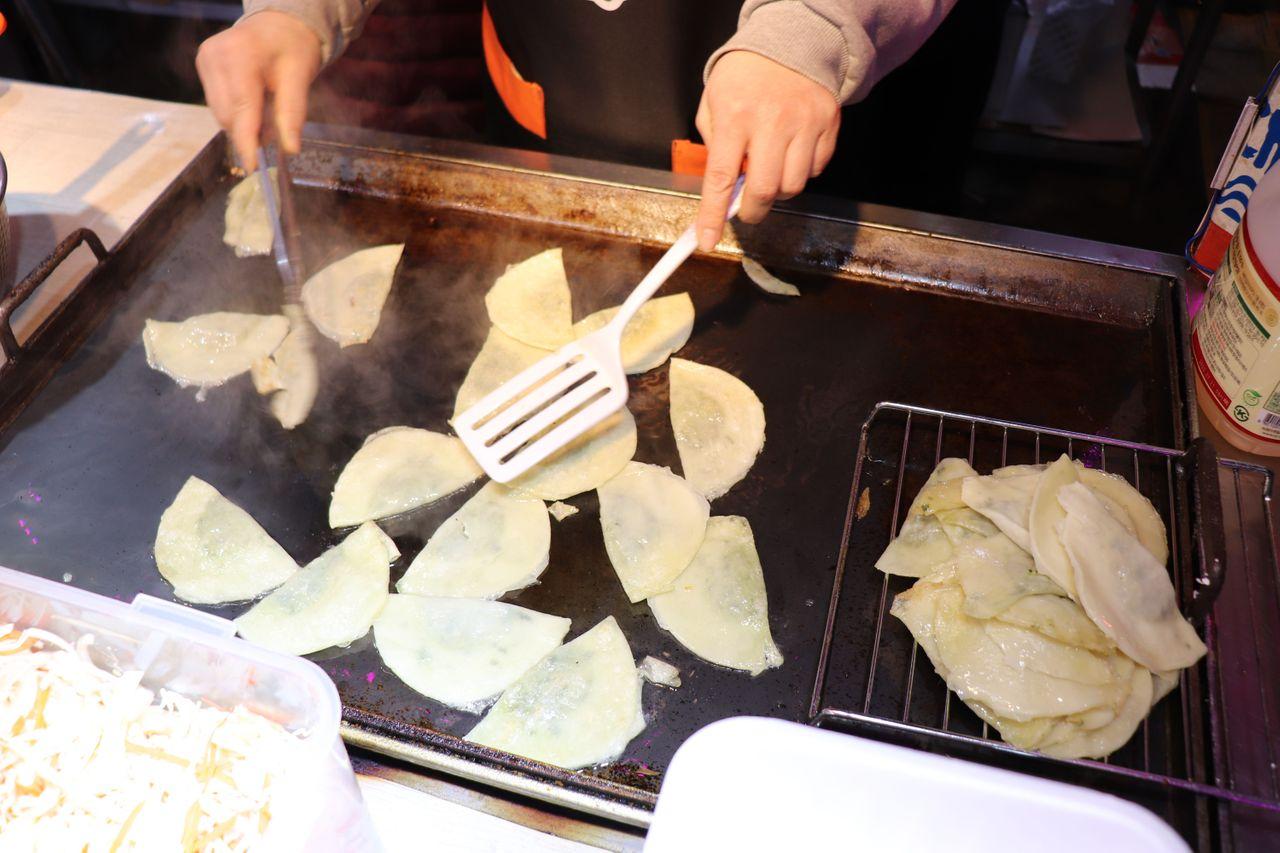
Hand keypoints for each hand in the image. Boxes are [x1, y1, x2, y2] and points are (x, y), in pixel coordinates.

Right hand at [195, 12, 321, 171]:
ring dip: (243, 123)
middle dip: (250, 132)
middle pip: (228, 115)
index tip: (253, 167)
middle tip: (275, 133)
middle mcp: (215, 56)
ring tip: (266, 110)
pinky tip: (252, 101)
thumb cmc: (293, 49)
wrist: (278, 23)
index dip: (247, 141)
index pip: (241, 109)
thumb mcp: (300, 79)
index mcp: (241, 57)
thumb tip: (290, 149)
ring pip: (220, 113)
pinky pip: (217, 103)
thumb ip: (292, 114)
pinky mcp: (202, 64)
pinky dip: (236, 112)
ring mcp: (205, 59)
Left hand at [694, 51, 839, 250]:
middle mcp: (772, 121)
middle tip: (747, 210)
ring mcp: (805, 123)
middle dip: (752, 211)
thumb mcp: (714, 101)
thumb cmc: (746, 75)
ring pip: (794, 186)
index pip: (720, 178)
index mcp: (735, 116)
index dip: (712, 215)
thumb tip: (722, 187)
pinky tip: (792, 154)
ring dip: (779, 192)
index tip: (706, 240)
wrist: (793, 40)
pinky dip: (802, 172)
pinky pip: (816, 169)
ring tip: (770, 173)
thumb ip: (714, 143)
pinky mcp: (828, 124)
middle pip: (764, 190)